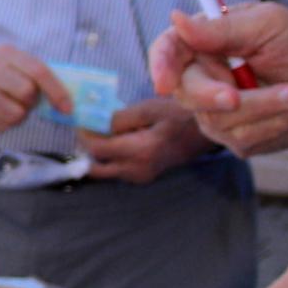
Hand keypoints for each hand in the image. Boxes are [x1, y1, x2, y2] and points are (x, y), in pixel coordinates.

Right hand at [0, 44, 62, 136]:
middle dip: (30, 101)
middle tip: (21, 99)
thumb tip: (67, 100)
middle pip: (28, 93)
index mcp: (4, 53)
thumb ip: (37, 75)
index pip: (38, 71)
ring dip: (18, 114)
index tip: (67, 108)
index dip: (57, 91)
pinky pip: (3, 125)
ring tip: (6, 105)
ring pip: (17, 113)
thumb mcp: (13, 64)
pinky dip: (4, 123)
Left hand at [77, 97, 210, 183]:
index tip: (80, 120)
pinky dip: (110, 158)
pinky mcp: (144, 178)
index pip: (97, 150)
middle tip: (86, 130)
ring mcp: (142, 177)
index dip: (84, 135)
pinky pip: (118, 171)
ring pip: (106, 171)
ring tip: (102, 132)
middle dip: (86, 150)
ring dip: (98, 155)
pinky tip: (116, 140)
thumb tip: (93, 124)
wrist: (206, 132)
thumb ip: (119, 119)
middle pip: (96, 169)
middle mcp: (138, 170)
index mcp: (140, 151)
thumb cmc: (181, 114)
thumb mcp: (148, 109)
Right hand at [154, 2, 287, 155]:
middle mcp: (206, 76)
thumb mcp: (269, 25)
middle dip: (212, 96)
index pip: (169, 50)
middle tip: (236, 96)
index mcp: (207, 42)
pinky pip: (240, 138)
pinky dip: (273, 124)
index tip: (164, 81)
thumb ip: (223, 28)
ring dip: (261, 107)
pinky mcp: (237, 137)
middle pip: (185, 92)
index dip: (160, 64)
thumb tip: (177, 20)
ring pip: (216, 119)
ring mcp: (218, 111)